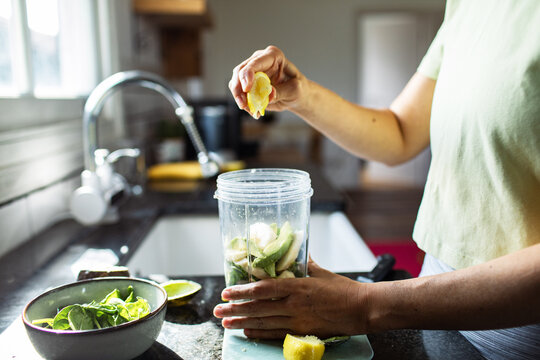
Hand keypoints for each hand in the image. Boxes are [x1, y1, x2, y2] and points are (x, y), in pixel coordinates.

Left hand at [213, 258, 368, 338]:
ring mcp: (297, 320)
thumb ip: (305, 265)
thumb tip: (294, 256)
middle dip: (235, 310)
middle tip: (217, 312)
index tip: (227, 292)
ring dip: (242, 322)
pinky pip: (276, 333)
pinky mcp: (302, 331)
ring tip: (226, 323)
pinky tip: (247, 331)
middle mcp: (294, 304)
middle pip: (258, 307)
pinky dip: (260, 333)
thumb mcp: (322, 272)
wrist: (362, 309)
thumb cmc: (343, 289)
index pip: (264, 289)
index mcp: (297, 286)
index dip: (243, 291)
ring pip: (263, 322)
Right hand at [229, 45, 305, 116]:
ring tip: (250, 110)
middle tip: (244, 104)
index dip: (247, 75)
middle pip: (240, 71)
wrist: (295, 95)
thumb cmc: (298, 88)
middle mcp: (259, 60)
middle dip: (239, 89)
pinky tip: (252, 110)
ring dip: (239, 98)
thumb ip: (281, 92)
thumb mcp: (294, 90)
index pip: (255, 63)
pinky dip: (243, 102)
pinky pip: (239, 92)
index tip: (246, 89)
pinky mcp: (248, 82)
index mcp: (273, 56)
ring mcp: (252, 71)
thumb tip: (267, 94)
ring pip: (235, 82)